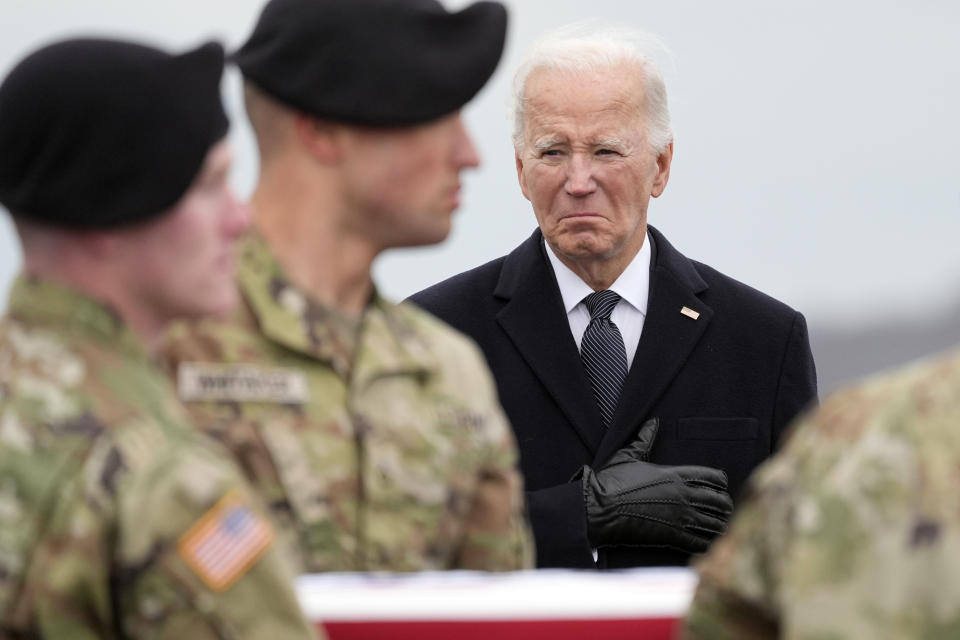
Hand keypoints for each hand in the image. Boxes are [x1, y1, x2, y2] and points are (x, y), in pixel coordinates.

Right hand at [582, 419, 732, 553]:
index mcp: (674, 474)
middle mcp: (682, 495)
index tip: (722, 487)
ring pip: (713, 523)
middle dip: (725, 506)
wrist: (599, 508)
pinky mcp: (672, 536)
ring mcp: (679, 517)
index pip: (711, 476)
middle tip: (726, 510)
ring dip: (720, 526)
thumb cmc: (611, 481)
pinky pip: (700, 542)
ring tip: (722, 528)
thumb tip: (652, 422)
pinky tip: (710, 545)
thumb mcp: (627, 455)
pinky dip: (708, 544)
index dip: (721, 482)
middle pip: (718, 501)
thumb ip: (644, 440)